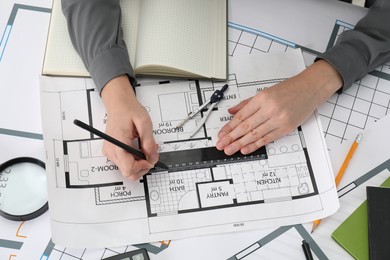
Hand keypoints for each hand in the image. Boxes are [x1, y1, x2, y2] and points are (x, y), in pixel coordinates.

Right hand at [101, 75, 158, 179]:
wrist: (118, 104)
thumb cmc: (129, 110)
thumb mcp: (144, 123)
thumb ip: (149, 142)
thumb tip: (153, 157)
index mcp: (118, 143)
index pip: (128, 168)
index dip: (143, 166)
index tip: (150, 158)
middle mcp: (111, 150)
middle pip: (128, 172)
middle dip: (143, 165)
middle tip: (149, 151)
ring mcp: (110, 152)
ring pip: (127, 169)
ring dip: (139, 162)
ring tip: (144, 146)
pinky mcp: (112, 152)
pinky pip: (125, 163)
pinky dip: (135, 159)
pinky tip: (138, 147)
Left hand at [216, 60, 341, 155]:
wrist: (310, 89)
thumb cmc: (289, 89)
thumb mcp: (265, 91)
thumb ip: (247, 103)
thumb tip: (231, 112)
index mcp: (262, 98)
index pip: (241, 116)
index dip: (229, 127)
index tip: (221, 134)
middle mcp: (269, 109)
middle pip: (246, 126)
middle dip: (231, 137)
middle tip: (221, 145)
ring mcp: (278, 119)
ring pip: (255, 134)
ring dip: (240, 143)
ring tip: (230, 149)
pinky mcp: (286, 128)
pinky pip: (267, 138)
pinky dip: (256, 145)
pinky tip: (245, 149)